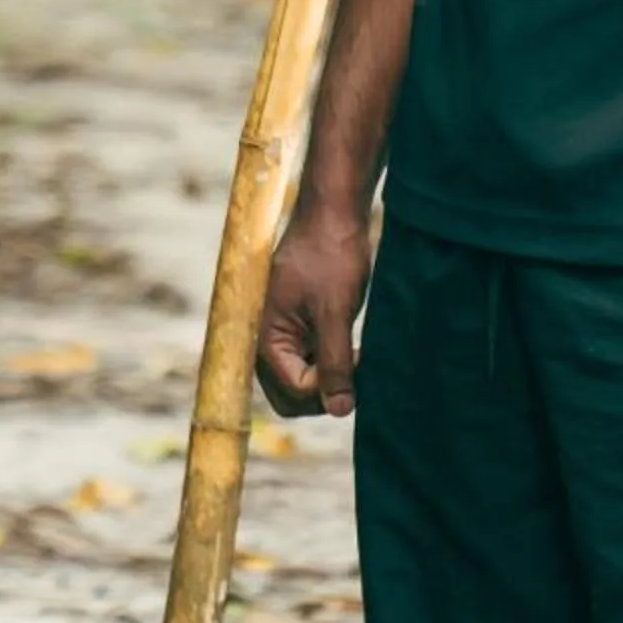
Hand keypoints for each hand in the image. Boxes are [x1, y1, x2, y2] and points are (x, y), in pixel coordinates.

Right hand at [257, 197, 372, 417]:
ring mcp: (281, 335)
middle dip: (324, 392)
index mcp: (265, 337)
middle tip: (357, 370)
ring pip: (301, 382)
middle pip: (290, 396)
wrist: (333, 212)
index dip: (328, 384)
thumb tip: (339, 410)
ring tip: (357, 357)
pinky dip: (330, 363)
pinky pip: (309, 362)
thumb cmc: (330, 254)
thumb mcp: (335, 310)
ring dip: (329, 378)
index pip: (295, 389)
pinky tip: (354, 348)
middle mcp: (266, 341)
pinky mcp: (297, 327)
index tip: (358, 359)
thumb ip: (335, 362)